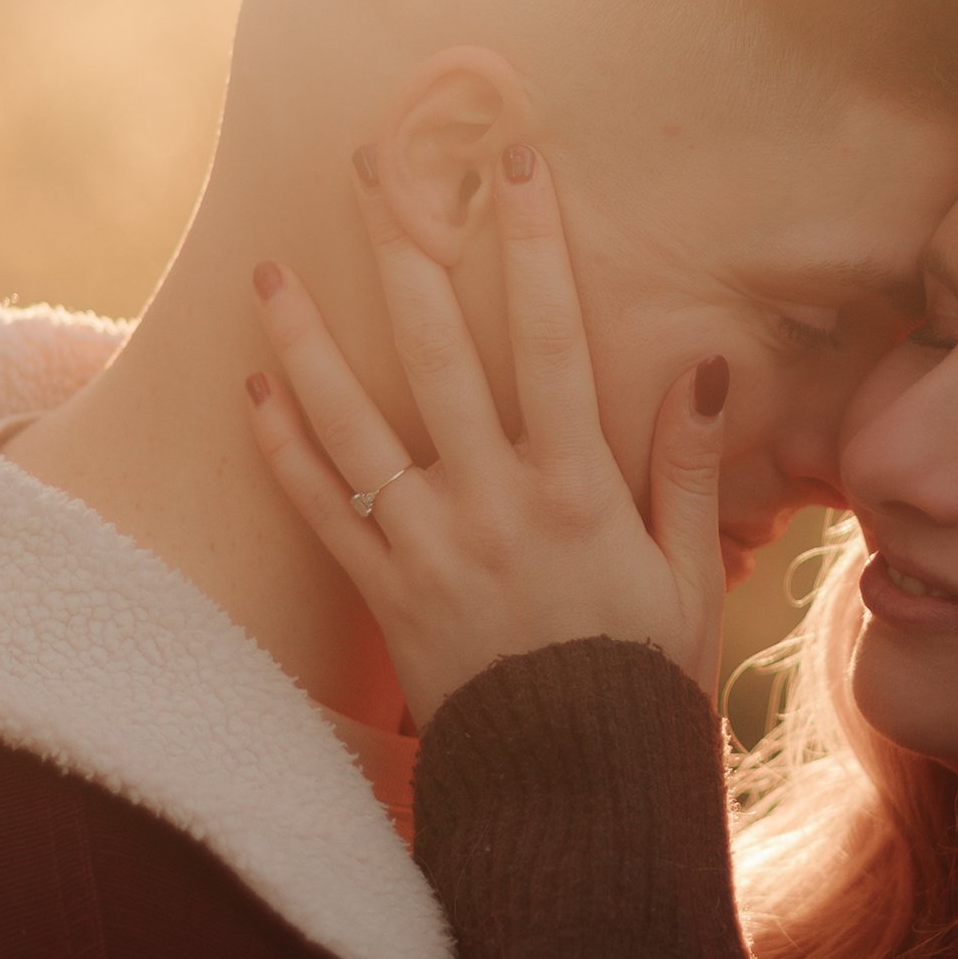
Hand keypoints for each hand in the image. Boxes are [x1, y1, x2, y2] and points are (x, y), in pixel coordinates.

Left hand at [244, 143, 727, 729]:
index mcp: (578, 487)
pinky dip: (282, 448)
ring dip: (306, 340)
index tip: (515, 163)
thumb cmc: (645, 682)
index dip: (533, 245)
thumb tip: (705, 368)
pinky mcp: (383, 596)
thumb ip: (688, 469)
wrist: (574, 794)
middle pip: (438, 353)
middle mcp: (495, 502)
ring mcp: (430, 548)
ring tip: (268, 268)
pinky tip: (252, 388)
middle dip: (405, 252)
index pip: (555, 338)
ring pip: (352, 423)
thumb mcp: (691, 575)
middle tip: (370, 169)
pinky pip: (319, 511)